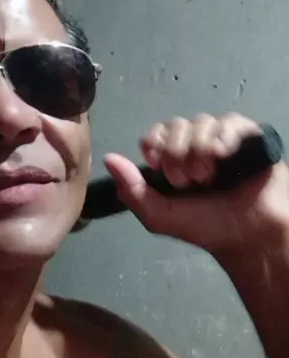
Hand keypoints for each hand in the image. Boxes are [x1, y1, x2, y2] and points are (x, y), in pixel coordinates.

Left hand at [104, 112, 288, 255]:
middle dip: (176, 153)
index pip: (156, 134)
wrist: (247, 235)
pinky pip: (230, 122)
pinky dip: (222, 137)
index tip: (155, 163)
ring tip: (207, 178)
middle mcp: (196, 145)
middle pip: (176, 125)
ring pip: (201, 122)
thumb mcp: (159, 216)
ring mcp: (222, 139)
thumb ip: (132, 190)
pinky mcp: (248, 137)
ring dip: (198, 150)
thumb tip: (109, 158)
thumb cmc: (205, 227)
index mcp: (174, 160)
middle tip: (185, 182)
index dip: (153, 143)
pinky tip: (223, 155)